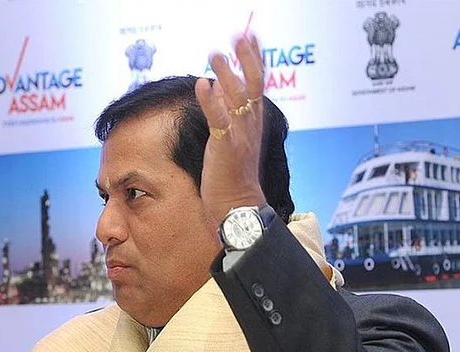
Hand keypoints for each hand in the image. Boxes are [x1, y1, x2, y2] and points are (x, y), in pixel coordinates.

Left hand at [194, 34, 266, 224]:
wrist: (238, 208)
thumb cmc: (232, 178)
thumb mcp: (232, 141)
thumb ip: (228, 116)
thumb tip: (220, 91)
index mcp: (253, 124)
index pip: (257, 84)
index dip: (254, 59)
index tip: (250, 37)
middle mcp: (250, 126)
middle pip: (254, 84)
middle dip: (248, 57)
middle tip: (239, 35)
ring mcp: (240, 136)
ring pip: (237, 98)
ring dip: (227, 73)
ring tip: (216, 53)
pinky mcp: (225, 148)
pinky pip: (219, 120)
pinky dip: (210, 101)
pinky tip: (202, 84)